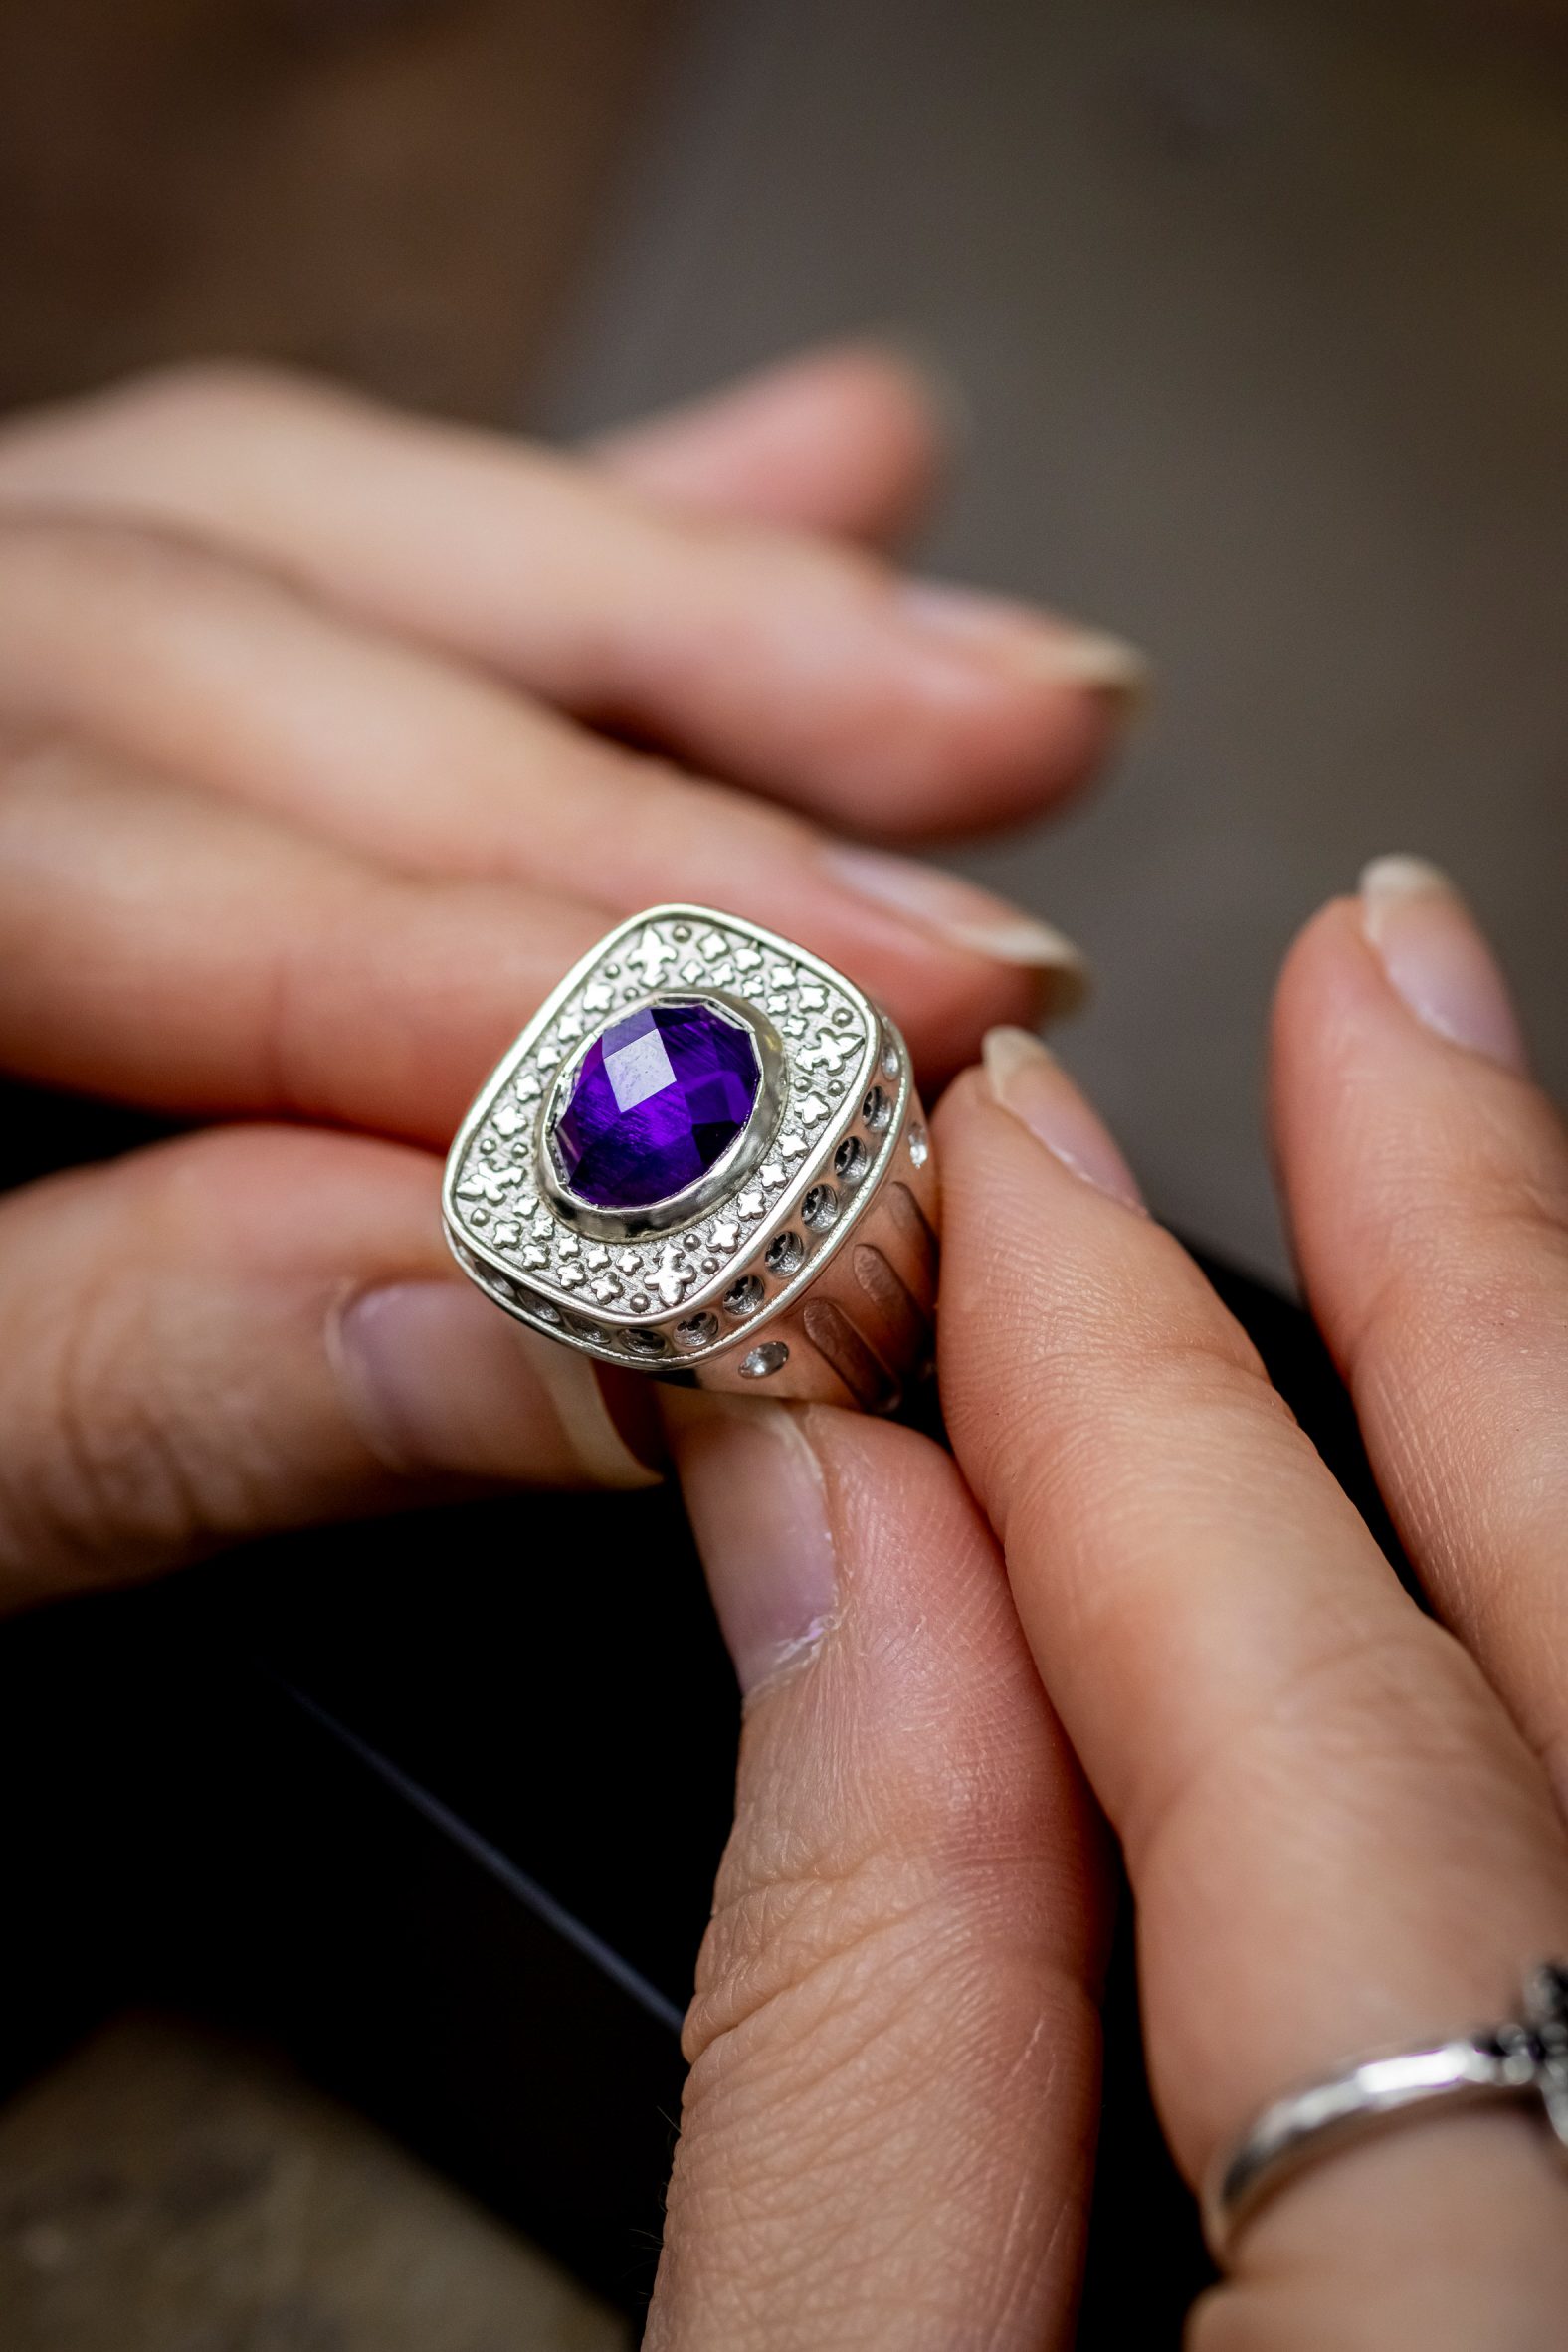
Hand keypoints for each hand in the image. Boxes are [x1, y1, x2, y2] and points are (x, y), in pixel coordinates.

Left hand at [0, 345, 1140, 1609]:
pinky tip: (806, 498)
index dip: (487, 1000)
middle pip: (247, 654)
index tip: (805, 1134)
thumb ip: (153, 1385)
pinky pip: (310, 541)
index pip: (102, 867)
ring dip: (686, 625)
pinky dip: (578, 552)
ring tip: (983, 706)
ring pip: (315, 540)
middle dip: (655, 829)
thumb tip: (579, 1343)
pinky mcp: (63, 684)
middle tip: (966, 973)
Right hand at [652, 864, 1567, 2346]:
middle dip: (1478, 1280)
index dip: (1118, 1412)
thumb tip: (834, 1562)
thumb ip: (857, 2049)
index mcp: (1505, 2350)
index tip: (990, 1182)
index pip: (1306, 1731)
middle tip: (1379, 997)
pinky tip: (1514, 1506)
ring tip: (1467, 1169)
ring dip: (1559, 1422)